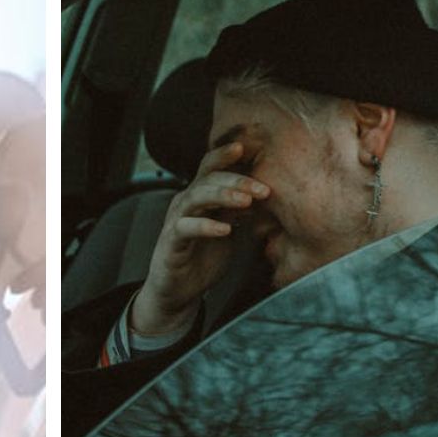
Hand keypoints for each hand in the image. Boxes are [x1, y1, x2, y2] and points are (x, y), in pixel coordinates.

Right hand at [131, 142, 268, 333]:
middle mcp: (186, 202)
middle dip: (236, 180)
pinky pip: (186, 228)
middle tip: (262, 188)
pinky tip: (225, 229)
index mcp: (200, 196)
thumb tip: (266, 192)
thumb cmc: (204, 256)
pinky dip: (206, 226)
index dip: (225, 155)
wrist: (178, 289)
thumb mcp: (228, 227)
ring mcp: (176, 220)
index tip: (248, 147)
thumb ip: (239, 209)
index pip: (211, 168)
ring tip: (245, 201)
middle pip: (207, 179)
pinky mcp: (171, 241)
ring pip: (196, 198)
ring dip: (222, 196)